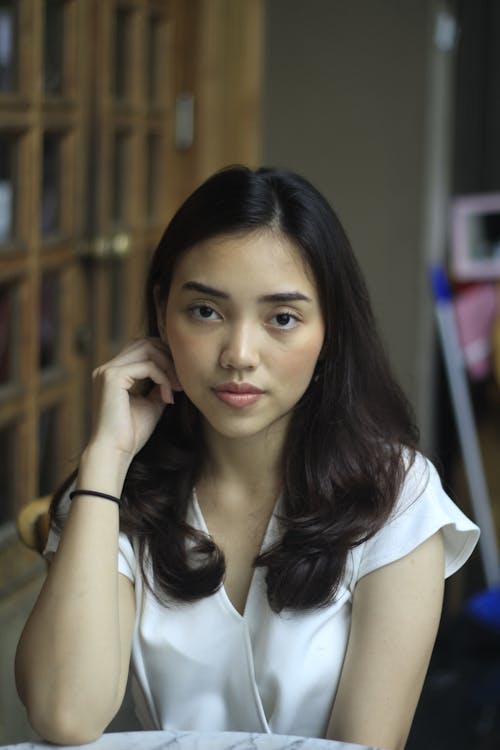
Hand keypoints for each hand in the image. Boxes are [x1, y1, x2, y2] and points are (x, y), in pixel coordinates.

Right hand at [88, 338, 181, 460]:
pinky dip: (163, 379)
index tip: (181, 379)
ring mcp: (107, 370)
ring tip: (178, 387)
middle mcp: (107, 368)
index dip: (165, 357)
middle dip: (169, 358)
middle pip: (145, 342)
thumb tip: (175, 371)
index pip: (143, 348)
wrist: (115, 453)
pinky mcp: (112, 377)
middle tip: (183, 381)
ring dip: (168, 366)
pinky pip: (147, 366)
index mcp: (114, 374)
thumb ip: (160, 385)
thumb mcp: (152, 403)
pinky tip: (169, 398)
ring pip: (147, 348)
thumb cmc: (132, 433)